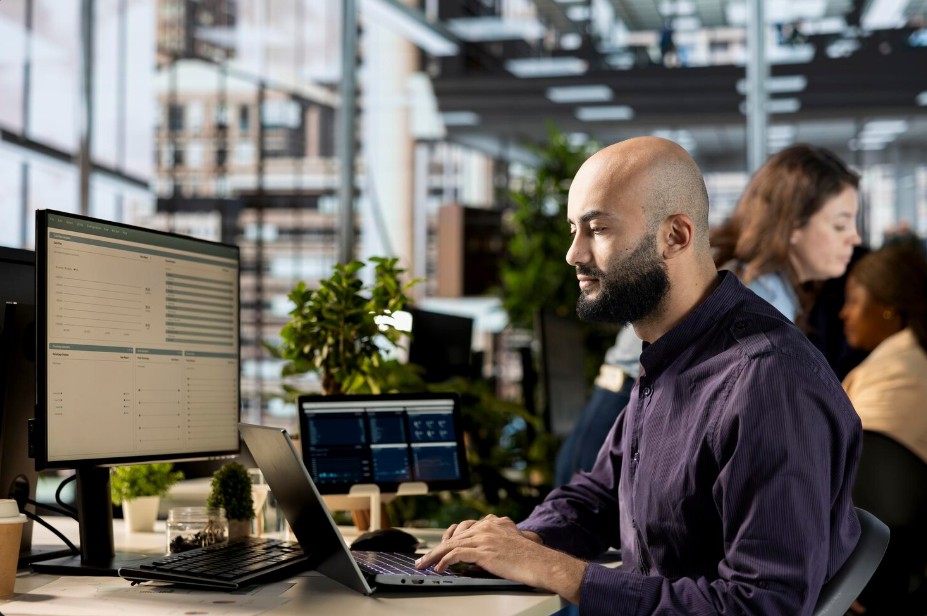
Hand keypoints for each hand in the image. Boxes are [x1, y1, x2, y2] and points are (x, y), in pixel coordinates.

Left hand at [415, 514, 586, 602]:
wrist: (540, 561)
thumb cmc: (529, 557)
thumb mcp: (511, 540)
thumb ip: (496, 540)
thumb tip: (480, 553)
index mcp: (493, 522)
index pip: (464, 527)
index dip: (449, 538)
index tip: (440, 547)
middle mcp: (487, 526)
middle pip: (455, 536)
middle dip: (437, 548)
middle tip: (425, 558)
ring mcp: (484, 537)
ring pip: (451, 544)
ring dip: (434, 556)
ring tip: (424, 564)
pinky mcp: (483, 550)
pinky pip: (456, 554)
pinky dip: (444, 561)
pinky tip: (439, 568)